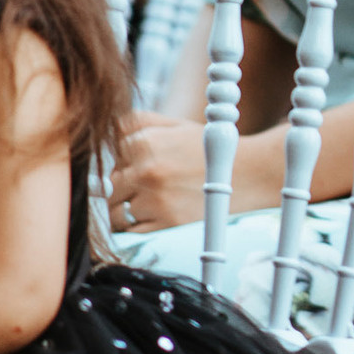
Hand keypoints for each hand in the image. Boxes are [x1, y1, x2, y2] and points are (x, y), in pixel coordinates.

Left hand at [107, 114, 277, 231]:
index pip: (109, 161)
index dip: (122, 168)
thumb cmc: (209, 150)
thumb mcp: (174, 124)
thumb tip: (101, 136)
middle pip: (109, 188)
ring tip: (152, 206)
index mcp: (144, 142)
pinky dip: (137, 228)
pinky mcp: (166, 223)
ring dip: (127, 212)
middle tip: (149, 190)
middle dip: (123, 191)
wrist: (252, 173)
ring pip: (115, 212)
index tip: (138, 172)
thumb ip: (135, 122)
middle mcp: (146, 170)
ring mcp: (155, 199)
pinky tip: (156, 218)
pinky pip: (131, 231)